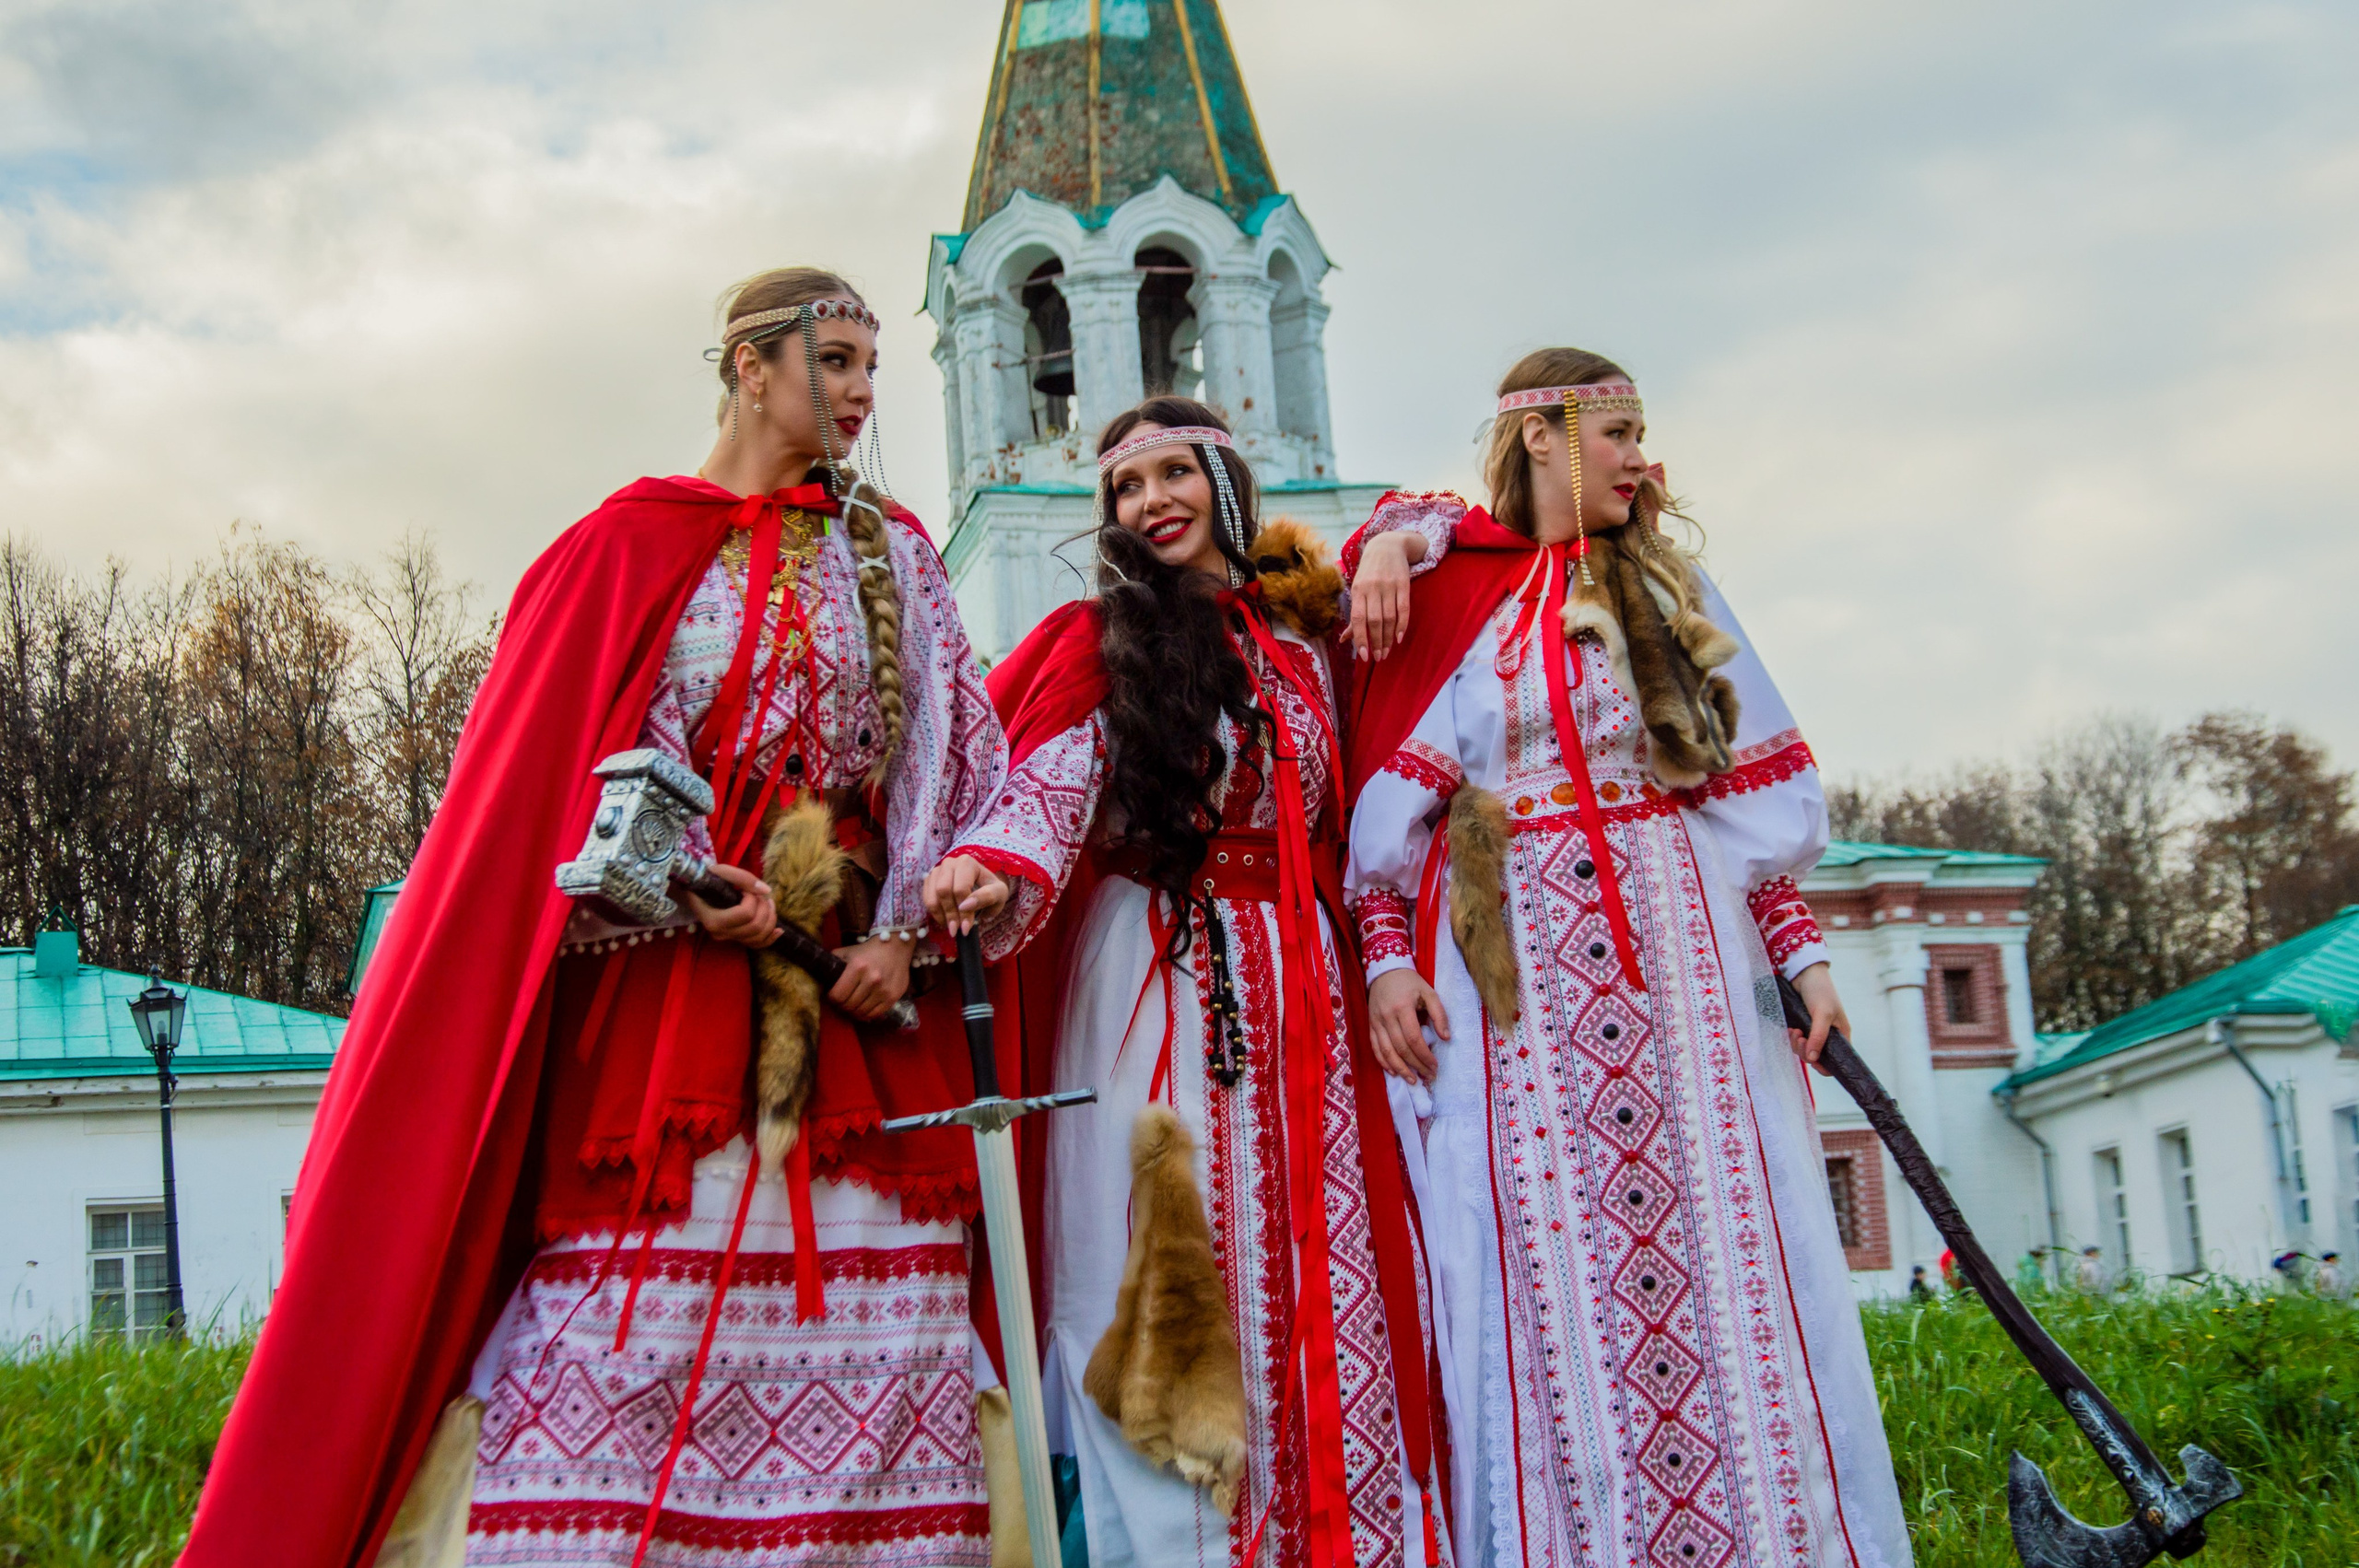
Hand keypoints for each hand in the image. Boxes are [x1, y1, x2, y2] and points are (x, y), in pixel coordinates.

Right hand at [683, 862, 778, 948]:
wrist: (696, 890)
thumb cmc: (708, 879)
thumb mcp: (721, 871)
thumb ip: (743, 878)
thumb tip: (767, 891)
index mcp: (714, 919)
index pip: (745, 914)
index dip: (752, 899)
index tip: (745, 890)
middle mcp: (720, 933)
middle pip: (755, 927)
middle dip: (765, 908)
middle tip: (761, 895)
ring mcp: (728, 938)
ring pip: (758, 937)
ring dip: (770, 919)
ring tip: (768, 904)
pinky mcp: (736, 938)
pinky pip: (757, 945)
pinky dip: (770, 938)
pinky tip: (779, 930)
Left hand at [829, 933, 913, 1021]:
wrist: (895, 947)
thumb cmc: (867, 951)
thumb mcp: (847, 952)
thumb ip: (833, 963)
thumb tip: (820, 978)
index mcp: (857, 967)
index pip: (838, 995)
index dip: (832, 998)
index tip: (833, 996)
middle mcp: (871, 980)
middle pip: (849, 1005)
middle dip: (842, 1005)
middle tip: (842, 1002)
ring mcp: (883, 990)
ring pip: (861, 1012)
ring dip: (853, 1011)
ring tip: (852, 1005)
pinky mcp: (893, 997)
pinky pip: (874, 1014)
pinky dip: (866, 1015)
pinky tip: (863, 1009)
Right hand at [924, 854, 1010, 936]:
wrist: (982, 885)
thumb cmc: (991, 890)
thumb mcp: (999, 893)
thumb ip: (986, 897)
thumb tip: (964, 906)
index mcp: (967, 863)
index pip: (960, 889)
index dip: (963, 911)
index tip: (966, 928)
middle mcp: (949, 863)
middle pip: (943, 891)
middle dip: (950, 914)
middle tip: (956, 930)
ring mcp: (937, 871)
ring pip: (933, 897)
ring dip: (941, 916)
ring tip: (952, 927)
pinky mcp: (929, 880)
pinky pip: (926, 899)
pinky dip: (935, 913)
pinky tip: (945, 920)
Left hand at [1342, 531, 1424, 661]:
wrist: (1387, 545)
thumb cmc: (1369, 573)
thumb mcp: (1357, 590)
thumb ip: (1353, 615)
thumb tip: (1344, 640)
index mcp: (1357, 590)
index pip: (1358, 618)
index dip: (1360, 638)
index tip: (1364, 656)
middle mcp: (1372, 588)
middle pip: (1375, 620)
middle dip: (1376, 642)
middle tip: (1378, 657)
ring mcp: (1389, 585)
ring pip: (1389, 617)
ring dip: (1389, 637)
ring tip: (1387, 651)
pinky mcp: (1403, 584)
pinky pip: (1404, 608)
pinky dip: (1402, 624)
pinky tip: (1400, 637)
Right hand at [1367, 967, 1445, 1083]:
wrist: (1385, 971)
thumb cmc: (1410, 983)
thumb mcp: (1429, 992)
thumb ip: (1439, 1014)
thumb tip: (1446, 1038)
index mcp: (1402, 1007)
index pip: (1414, 1038)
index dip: (1424, 1055)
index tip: (1435, 1065)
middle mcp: (1387, 1017)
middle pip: (1401, 1048)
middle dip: (1416, 1065)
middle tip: (1428, 1075)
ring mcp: (1376, 1022)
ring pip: (1386, 1051)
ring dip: (1400, 1068)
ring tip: (1412, 1080)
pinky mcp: (1370, 1025)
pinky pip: (1375, 1048)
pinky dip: (1384, 1062)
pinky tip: (1394, 1071)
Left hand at [1786, 960, 1848, 1073]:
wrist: (1804, 973)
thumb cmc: (1820, 991)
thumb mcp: (1823, 1014)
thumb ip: (1818, 1037)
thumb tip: (1812, 1058)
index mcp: (1841, 1035)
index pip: (1836, 1061)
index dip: (1824, 1066)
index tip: (1812, 1060)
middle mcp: (1829, 1036)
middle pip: (1817, 1057)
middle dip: (1805, 1051)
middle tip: (1800, 1037)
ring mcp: (1814, 1032)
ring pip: (1804, 1050)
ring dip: (1797, 1044)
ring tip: (1794, 1031)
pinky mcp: (1802, 1027)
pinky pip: (1796, 1041)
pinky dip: (1792, 1038)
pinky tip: (1791, 1029)